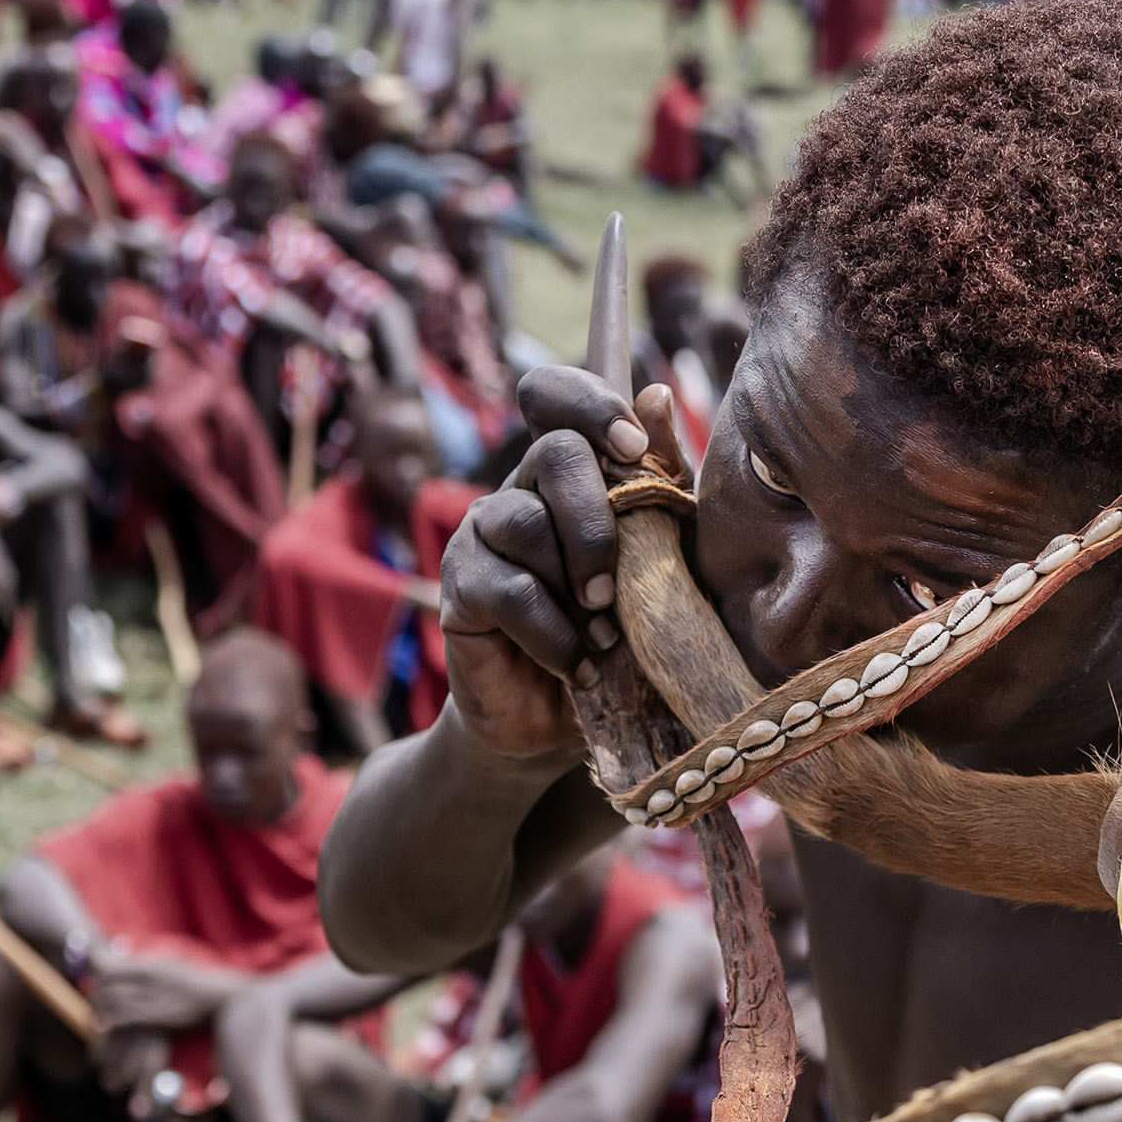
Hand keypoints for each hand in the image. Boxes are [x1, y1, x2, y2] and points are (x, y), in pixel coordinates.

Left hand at [87, 952, 224, 1033]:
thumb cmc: (200, 985)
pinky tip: (104, 1029)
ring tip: (96, 1020)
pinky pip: (125, 1018)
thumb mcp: (174, 968)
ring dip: (100, 1011)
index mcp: (151, 967)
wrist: (221, 998)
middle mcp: (148, 980)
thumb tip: (142, 970)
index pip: (111, 968)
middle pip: (107, 984)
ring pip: (113, 1001)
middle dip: (96, 995)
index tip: (96, 986)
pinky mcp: (157, 1017)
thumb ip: (153, 969)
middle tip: (95, 1006)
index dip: (98, 978)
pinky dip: (111, 1022)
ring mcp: (152, 998)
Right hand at [434, 360, 628, 761]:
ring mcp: (481, 538)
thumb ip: (660, 485)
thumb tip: (657, 395)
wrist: (564, 725)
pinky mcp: (460, 591)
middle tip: (615, 588)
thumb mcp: (661, 560)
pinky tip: (576, 665)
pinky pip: (509, 591)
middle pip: (552, 454)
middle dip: (598, 519)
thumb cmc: (620, 636)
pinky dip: (554, 634)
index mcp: (566, 475)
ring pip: (527, 522)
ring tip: (605, 634)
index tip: (633, 447)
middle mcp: (517, 493)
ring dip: (578, 584)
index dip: (588, 404)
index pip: (552, 398)